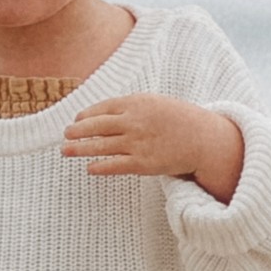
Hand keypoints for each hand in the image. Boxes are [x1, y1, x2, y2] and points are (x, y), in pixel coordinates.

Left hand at [61, 92, 246, 203]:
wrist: (204, 139)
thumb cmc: (181, 120)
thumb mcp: (156, 103)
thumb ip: (133, 107)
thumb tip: (108, 114)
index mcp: (136, 103)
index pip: (102, 108)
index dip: (85, 115)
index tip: (77, 120)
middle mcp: (133, 122)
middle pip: (95, 126)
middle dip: (76, 131)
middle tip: (66, 135)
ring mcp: (136, 143)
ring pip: (99, 146)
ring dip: (79, 149)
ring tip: (66, 151)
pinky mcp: (142, 163)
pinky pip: (114, 165)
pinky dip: (99, 166)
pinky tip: (90, 168)